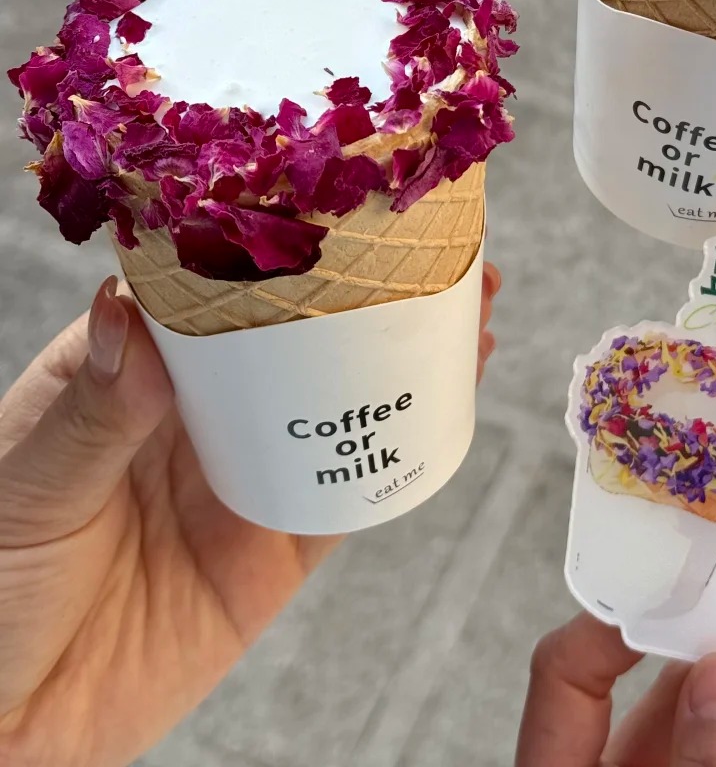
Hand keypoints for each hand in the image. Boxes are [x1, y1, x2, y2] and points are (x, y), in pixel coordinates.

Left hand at [0, 263, 500, 766]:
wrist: (10, 730)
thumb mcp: (26, 485)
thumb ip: (88, 412)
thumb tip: (128, 314)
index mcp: (129, 369)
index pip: (211, 284)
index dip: (275, 239)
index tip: (333, 200)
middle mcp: (196, 413)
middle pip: (295, 334)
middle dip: (367, 287)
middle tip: (435, 248)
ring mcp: (242, 478)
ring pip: (339, 401)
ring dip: (405, 356)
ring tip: (472, 308)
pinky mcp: (274, 550)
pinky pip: (350, 493)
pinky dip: (404, 451)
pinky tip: (449, 404)